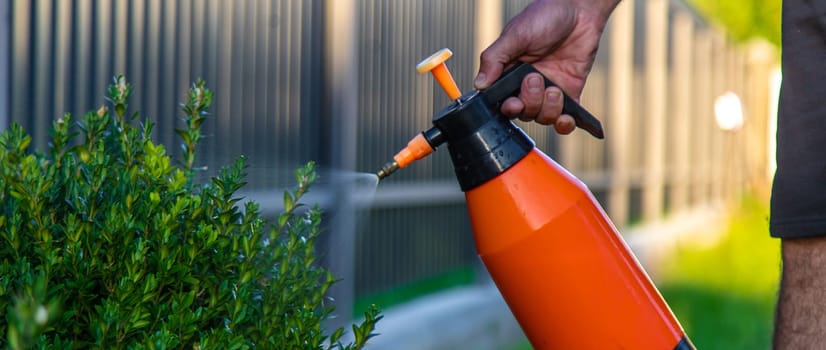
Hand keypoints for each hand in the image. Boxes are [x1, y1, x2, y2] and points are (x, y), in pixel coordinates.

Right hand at [474, 0, 617, 133]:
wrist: (579, 10)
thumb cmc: (545, 16)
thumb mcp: (515, 35)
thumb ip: (494, 59)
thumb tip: (479, 84)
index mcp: (509, 73)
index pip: (501, 101)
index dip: (508, 107)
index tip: (513, 101)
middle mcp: (527, 85)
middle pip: (523, 113)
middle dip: (529, 103)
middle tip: (535, 80)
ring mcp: (548, 91)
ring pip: (543, 117)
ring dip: (548, 109)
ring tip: (554, 88)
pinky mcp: (569, 93)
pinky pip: (564, 119)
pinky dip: (565, 124)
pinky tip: (567, 117)